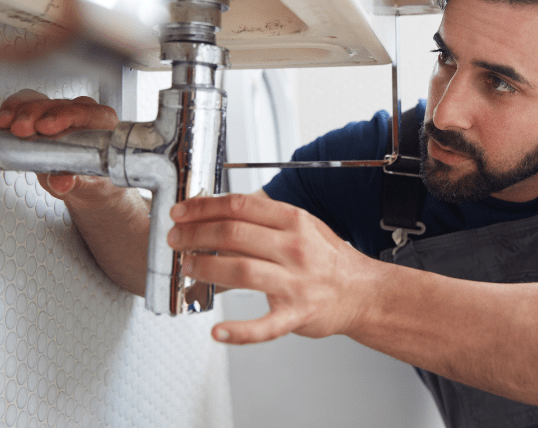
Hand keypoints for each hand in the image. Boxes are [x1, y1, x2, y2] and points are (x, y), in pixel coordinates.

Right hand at [0, 89, 125, 207]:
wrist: (86, 186)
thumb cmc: (95, 181)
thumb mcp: (89, 185)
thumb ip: (76, 182)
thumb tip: (62, 182)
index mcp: (101, 122)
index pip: (85, 111)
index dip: (64, 116)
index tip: (46, 127)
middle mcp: (79, 113)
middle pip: (54, 105)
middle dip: (34, 114)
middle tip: (19, 129)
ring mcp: (55, 113)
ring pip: (34, 102)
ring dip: (15, 111)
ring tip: (3, 125)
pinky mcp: (35, 119)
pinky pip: (17, 110)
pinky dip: (1, 114)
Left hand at [168, 192, 367, 343]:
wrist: (361, 292)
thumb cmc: (328, 259)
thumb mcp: (304, 225)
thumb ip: (266, 218)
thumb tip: (220, 210)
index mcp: (294, 222)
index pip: (241, 206)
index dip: (204, 207)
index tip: (182, 211)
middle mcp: (294, 248)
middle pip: (234, 234)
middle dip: (195, 234)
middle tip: (176, 238)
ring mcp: (295, 283)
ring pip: (241, 271)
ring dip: (205, 268)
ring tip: (187, 266)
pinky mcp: (295, 315)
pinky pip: (264, 326)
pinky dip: (239, 331)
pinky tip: (218, 332)